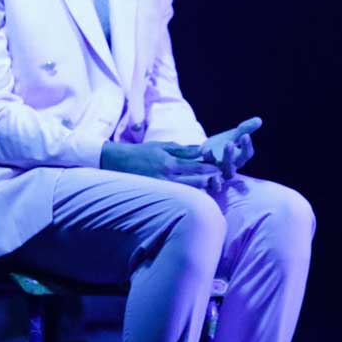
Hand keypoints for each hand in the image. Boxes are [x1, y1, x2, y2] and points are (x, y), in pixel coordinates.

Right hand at [100, 141, 223, 193]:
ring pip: (187, 191)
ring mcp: (162, 187)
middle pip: (194, 181)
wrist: (119, 163)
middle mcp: (167, 177)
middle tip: (222, 178)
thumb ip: (181, 149)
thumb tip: (201, 150)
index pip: (194, 166)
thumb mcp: (161, 146)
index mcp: (168, 163)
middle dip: (209, 179)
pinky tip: (196, 193)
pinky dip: (188, 194)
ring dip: (201, 188)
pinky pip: (177, 195)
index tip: (220, 167)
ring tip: (213, 186)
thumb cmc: (141, 152)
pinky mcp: (158, 193)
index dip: (209, 168)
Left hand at [200, 117, 261, 179]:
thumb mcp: (231, 136)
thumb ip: (244, 129)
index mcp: (239, 158)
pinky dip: (211, 177)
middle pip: (234, 163)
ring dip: (217, 163)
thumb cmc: (220, 145)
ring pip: (222, 171)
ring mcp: (219, 173)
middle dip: (230, 154)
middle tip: (229, 143)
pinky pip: (210, 181)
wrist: (201, 155)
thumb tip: (259, 120)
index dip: (247, 145)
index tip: (245, 135)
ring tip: (209, 150)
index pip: (247, 154)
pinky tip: (205, 157)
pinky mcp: (206, 177)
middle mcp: (231, 167)